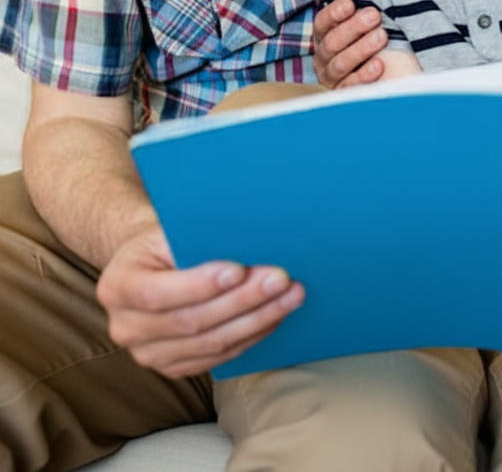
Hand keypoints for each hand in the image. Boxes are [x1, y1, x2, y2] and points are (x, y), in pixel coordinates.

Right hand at [96, 224, 304, 378]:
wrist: (151, 264)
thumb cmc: (165, 239)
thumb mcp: (167, 229)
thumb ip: (194, 239)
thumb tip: (246, 242)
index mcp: (117, 286)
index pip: (158, 294)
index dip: (200, 285)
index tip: (239, 270)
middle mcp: (126, 327)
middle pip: (192, 322)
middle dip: (242, 300)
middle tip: (280, 279)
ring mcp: (149, 354)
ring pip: (211, 344)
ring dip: (257, 320)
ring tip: (290, 297)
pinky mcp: (175, 366)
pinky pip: (219, 357)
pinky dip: (252, 335)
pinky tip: (275, 315)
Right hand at [313, 0, 387, 88]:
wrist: (391, 70)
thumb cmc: (369, 35)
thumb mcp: (356, 16)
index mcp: (325, 35)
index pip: (322, 22)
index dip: (334, 13)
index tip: (350, 3)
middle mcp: (324, 56)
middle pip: (332, 43)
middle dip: (353, 28)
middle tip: (374, 16)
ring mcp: (333, 77)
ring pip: (340, 64)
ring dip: (361, 49)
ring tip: (382, 36)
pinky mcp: (345, 94)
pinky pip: (350, 87)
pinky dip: (364, 76)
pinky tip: (380, 65)